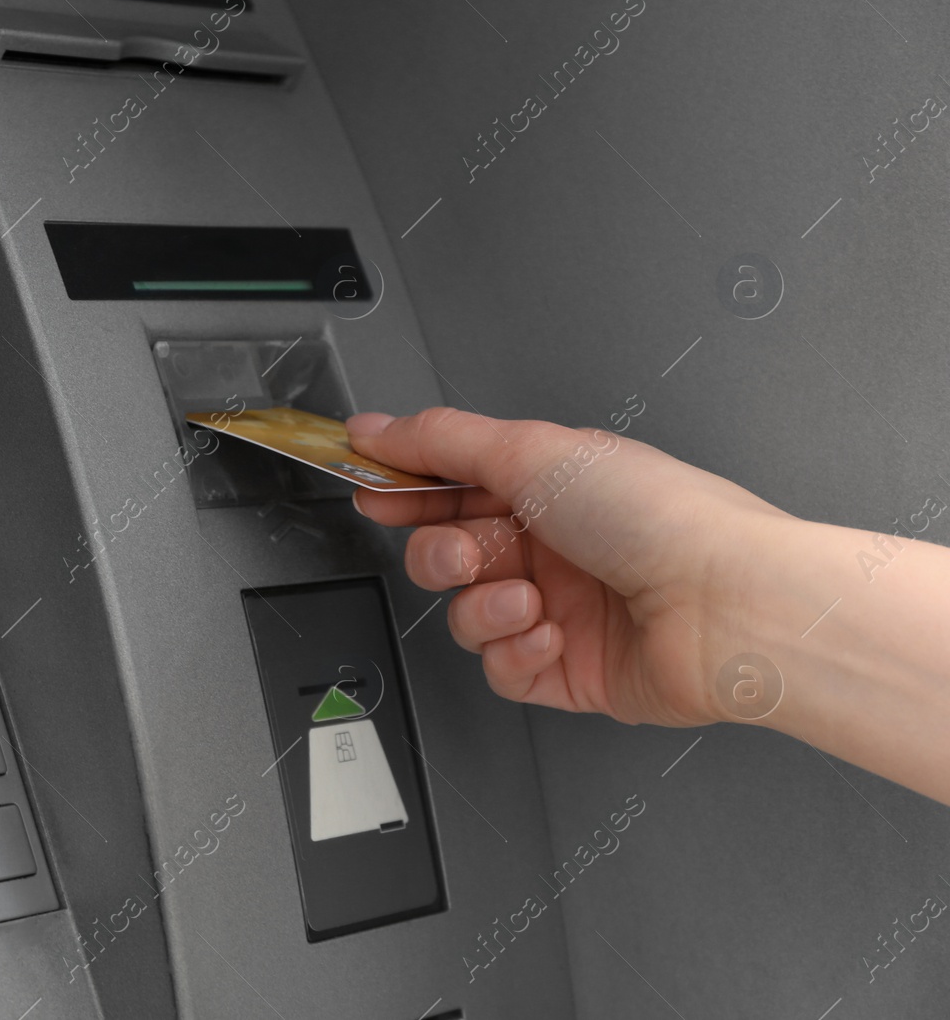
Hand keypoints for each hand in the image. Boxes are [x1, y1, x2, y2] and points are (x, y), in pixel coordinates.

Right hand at [346, 407, 795, 727]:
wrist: (726, 607)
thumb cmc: (659, 519)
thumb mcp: (533, 452)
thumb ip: (441, 440)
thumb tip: (376, 427)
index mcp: (550, 484)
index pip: (451, 484)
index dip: (406, 489)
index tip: (371, 489)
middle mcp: (554, 545)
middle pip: (447, 553)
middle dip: (442, 555)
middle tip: (468, 554)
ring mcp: (560, 609)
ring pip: (467, 615)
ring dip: (484, 607)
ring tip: (526, 599)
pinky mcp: (568, 671)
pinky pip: (501, 669)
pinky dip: (515, 652)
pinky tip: (549, 633)